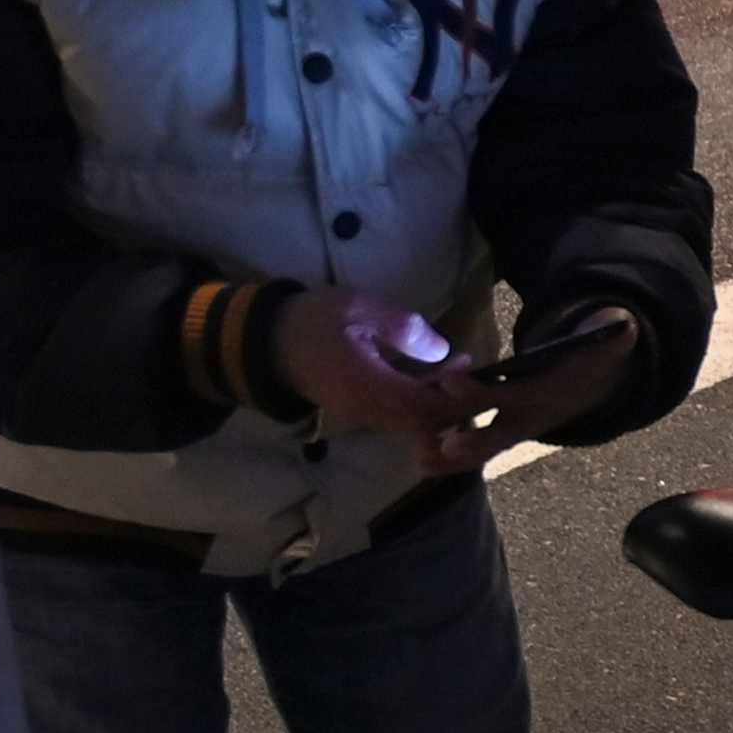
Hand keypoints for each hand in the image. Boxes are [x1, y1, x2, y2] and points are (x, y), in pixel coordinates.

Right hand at [269, 291, 491, 440]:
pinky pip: (396, 415)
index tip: (468, 364)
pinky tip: (426, 372)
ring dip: (435, 399)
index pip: (426, 410)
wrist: (264, 341)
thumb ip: (403, 328)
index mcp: (369, 389)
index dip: (455, 394)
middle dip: (451, 399)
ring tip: (450, 365)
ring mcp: (360, 416)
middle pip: (423, 423)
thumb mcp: (360, 309)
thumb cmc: (313, 319)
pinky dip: (417, 399)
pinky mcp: (356, 412)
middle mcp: (367, 412)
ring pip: (411, 422)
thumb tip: (441, 350)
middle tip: (464, 364)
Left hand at [437, 307, 641, 469]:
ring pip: (488, 448)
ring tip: (421, 462)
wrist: (604, 377)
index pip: (513, 392)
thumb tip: (621, 325)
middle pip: (498, 432)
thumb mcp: (611, 337)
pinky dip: (455, 458)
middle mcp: (537, 415)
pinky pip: (482, 449)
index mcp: (554, 390)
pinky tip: (425, 461)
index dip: (480, 389)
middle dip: (469, 441)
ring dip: (455, 458)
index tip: (448, 381)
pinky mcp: (512, 431)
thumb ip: (613, 331)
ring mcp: (524, 427)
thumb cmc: (596, 349)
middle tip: (437, 447)